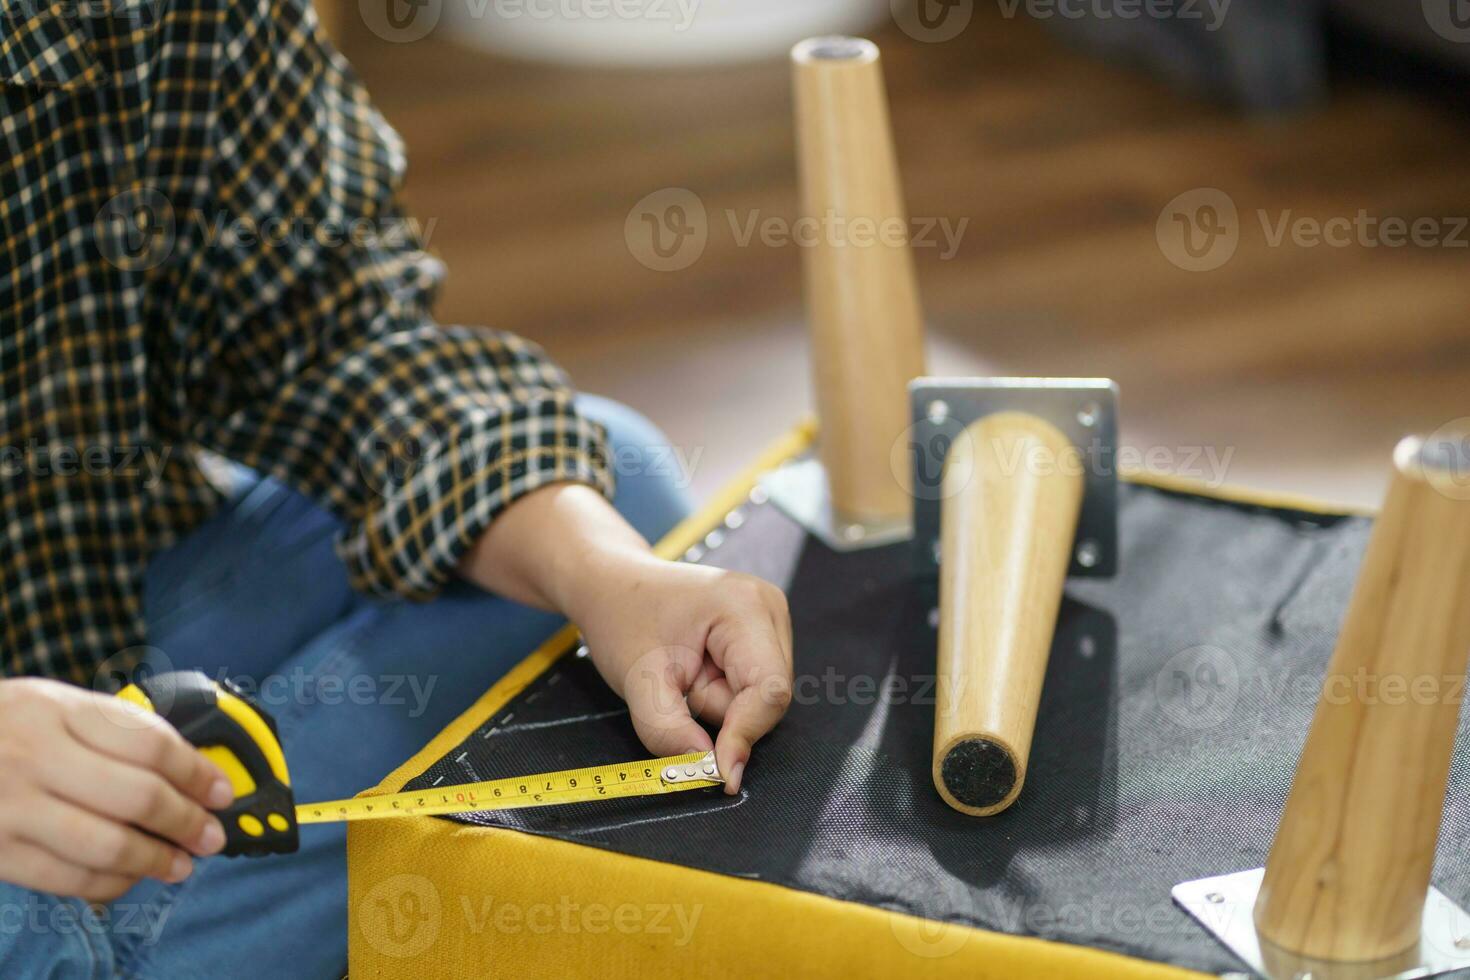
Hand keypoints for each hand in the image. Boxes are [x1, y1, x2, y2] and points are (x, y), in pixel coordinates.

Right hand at [0, 678, 233, 900]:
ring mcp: (12, 808)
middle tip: (212, 834)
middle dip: (187, 821)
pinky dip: (111, 883)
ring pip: (106, 846)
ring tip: (181, 864)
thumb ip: (114, 729)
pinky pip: (67, 879)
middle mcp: (35, 758)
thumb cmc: (10, 726)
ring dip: (156, 860)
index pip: (149, 744)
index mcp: (58, 711)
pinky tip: (132, 876)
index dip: (197, 772)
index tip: (222, 791)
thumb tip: (189, 769)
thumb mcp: (56, 704)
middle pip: (137, 797)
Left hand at [459, 483, 793, 793]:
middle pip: (767, 697)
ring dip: (718, 703)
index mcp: (747, 606)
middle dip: (721, 712)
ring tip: (683, 672)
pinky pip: (752, 688)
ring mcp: (770, 619)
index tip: (722, 776)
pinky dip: (721, 693)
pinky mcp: (762, 634)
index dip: (745, 735)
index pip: (769, 689)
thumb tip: (709, 768)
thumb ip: (670, 731)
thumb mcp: (638, 680)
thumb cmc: (622, 619)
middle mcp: (770, 607)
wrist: (612, 586)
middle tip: (678, 687)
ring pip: (759, 698)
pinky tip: (697, 670)